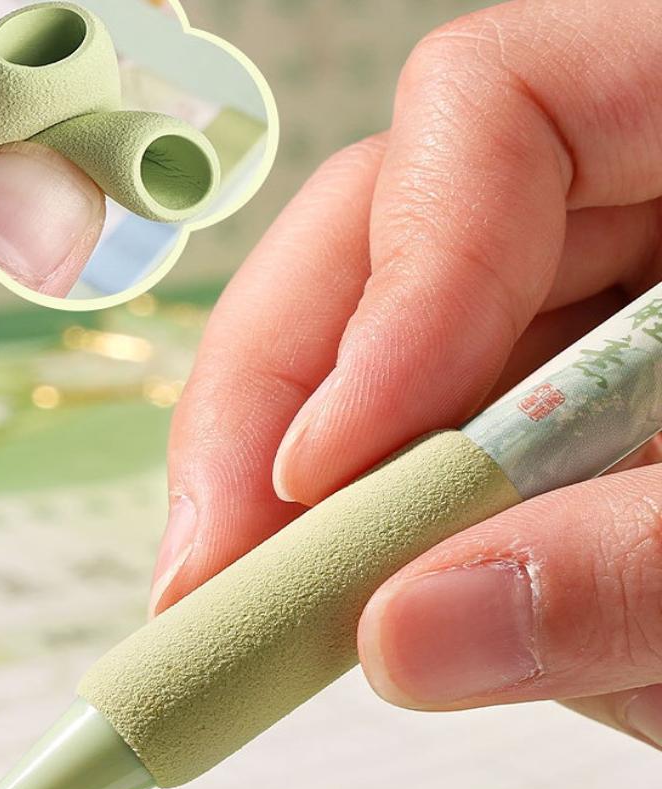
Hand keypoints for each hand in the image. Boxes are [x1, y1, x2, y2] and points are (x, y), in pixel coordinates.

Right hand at [150, 0, 661, 749]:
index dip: (389, 287)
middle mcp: (612, 205)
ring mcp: (553, 306)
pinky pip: (407, 442)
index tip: (326, 469)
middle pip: (367, 239)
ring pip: (364, 356)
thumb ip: (641, 576)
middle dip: (270, 410)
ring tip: (259, 599)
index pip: (487, 110)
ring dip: (295, 489)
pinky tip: (350, 596)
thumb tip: (406, 635)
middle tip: (212, 562)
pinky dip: (367, 529)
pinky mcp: (526, 404)